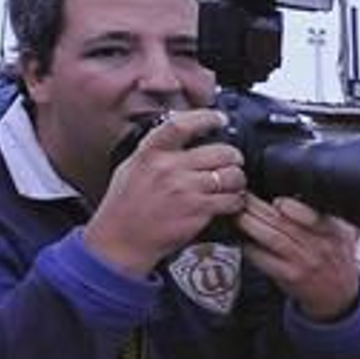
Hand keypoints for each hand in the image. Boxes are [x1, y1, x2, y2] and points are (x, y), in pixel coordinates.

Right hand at [84, 110, 245, 275]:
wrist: (120, 240)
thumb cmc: (124, 207)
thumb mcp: (131, 167)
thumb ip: (156, 151)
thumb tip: (180, 136)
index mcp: (150, 153)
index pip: (182, 124)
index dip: (206, 118)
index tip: (218, 118)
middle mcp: (169, 168)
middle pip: (220, 151)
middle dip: (233, 157)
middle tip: (233, 162)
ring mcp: (185, 190)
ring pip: (231, 176)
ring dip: (238, 180)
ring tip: (233, 184)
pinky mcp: (198, 211)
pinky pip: (231, 200)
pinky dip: (236, 201)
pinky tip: (230, 203)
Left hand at [238, 196, 359, 320]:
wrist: (339, 296)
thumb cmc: (337, 259)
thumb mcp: (345, 234)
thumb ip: (330, 214)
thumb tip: (305, 189)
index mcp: (333, 232)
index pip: (313, 215)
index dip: (290, 206)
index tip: (274, 198)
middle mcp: (319, 247)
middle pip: (284, 222)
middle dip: (259, 207)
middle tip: (242, 196)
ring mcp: (304, 263)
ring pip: (272, 238)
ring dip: (250, 224)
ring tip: (237, 214)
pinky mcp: (289, 278)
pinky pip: (265, 260)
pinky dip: (251, 248)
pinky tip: (241, 240)